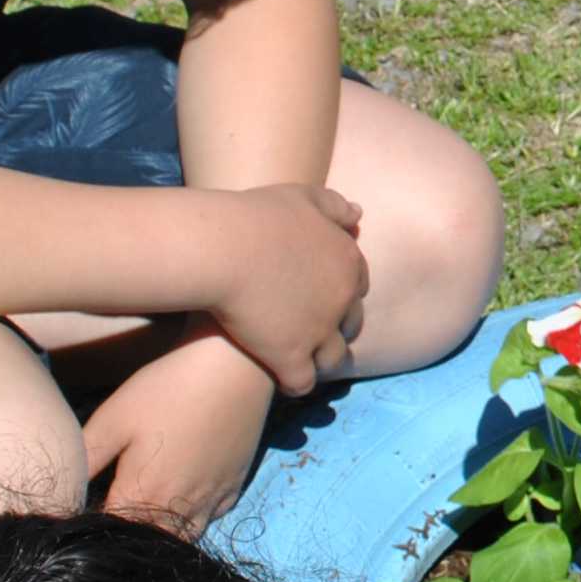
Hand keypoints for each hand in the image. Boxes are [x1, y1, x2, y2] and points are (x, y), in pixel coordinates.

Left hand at [82, 325, 278, 537]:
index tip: (81, 514)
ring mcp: (210, 503)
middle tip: (110, 511)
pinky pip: (207, 521)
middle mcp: (178, 510)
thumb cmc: (167, 389)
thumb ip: (85, 461)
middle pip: (145, 544)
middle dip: (125, 537)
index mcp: (142, 496)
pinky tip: (179, 497)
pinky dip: (189, 520)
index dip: (92, 527)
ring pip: (180, 540)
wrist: (233, 367)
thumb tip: (61, 494)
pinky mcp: (232, 491)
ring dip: (159, 534)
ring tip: (143, 511)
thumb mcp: (113, 418)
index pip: (109, 533)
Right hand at [198, 184, 365, 394]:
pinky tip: (280, 380)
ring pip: (334, 359)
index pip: (358, 285)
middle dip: (335, 328)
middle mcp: (342, 300)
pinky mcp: (290, 357)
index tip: (320, 295)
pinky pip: (302, 383)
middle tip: (310, 330)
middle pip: (351, 324)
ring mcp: (319, 332)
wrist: (222, 248)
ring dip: (320, 361)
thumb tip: (358, 214)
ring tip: (300, 360)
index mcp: (347, 262)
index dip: (340, 292)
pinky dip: (294, 384)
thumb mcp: (302, 197)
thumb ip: (333, 206)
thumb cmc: (256, 215)